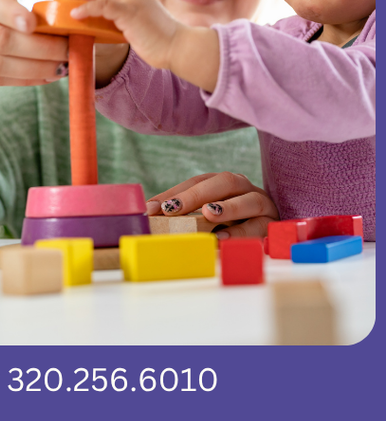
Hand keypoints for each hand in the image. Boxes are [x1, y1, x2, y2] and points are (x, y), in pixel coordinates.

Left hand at [63, 0, 180, 70]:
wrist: (179, 46)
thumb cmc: (162, 39)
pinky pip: (102, 7)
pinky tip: (75, 14)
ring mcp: (133, 2)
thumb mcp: (142, 20)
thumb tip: (107, 21)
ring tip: (65, 0)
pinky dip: (86, 9)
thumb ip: (126, 16)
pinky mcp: (129, 13)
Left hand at [146, 172, 278, 239]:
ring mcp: (262, 204)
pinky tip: (223, 239)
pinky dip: (241, 232)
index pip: (197, 182)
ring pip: (248, 200)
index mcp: (223, 182)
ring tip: (208, 215)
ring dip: (227, 208)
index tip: (153, 209)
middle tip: (174, 208)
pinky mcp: (273, 223)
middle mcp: (244, 188)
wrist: (273, 231)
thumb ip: (182, 212)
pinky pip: (260, 226)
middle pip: (224, 183)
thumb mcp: (204, 215)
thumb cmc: (230, 222)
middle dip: (196, 195)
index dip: (175, 193)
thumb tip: (148, 214)